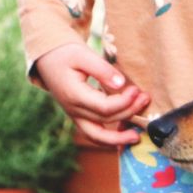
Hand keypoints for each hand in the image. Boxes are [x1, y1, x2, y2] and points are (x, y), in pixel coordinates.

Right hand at [34, 43, 149, 145]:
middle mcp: (74, 110)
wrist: (46, 57)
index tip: (136, 90)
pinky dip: (110, 139)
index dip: (124, 102)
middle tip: (145, 99)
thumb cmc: (64, 53)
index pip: (105, 108)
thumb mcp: (82, 54)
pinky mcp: (79, 117)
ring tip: (137, 136)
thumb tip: (121, 85)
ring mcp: (75, 116)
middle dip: (129, 112)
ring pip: (98, 136)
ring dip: (119, 138)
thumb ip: (102, 70)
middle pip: (106, 120)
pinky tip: (125, 137)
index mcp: (74, 95)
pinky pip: (95, 135)